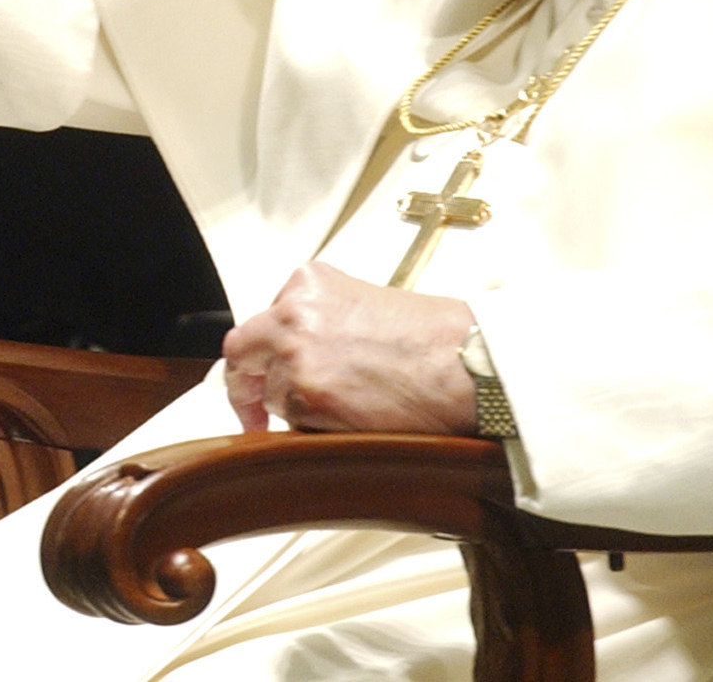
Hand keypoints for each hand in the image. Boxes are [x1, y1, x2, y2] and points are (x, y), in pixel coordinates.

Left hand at [222, 262, 476, 433]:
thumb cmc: (438, 337)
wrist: (468, 363)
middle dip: (245, 385)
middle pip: (244, 352)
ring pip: (274, 394)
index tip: (262, 375)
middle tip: (252, 413)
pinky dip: (315, 430)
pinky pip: (292, 425)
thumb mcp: (369, 304)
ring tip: (351, 409)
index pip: (264, 320)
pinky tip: (353, 422)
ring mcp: (295, 354)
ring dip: (299, 409)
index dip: (263, 354)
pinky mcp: (307, 396)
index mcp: (308, 283)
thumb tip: (305, 353)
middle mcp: (293, 313)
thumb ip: (325, 320)